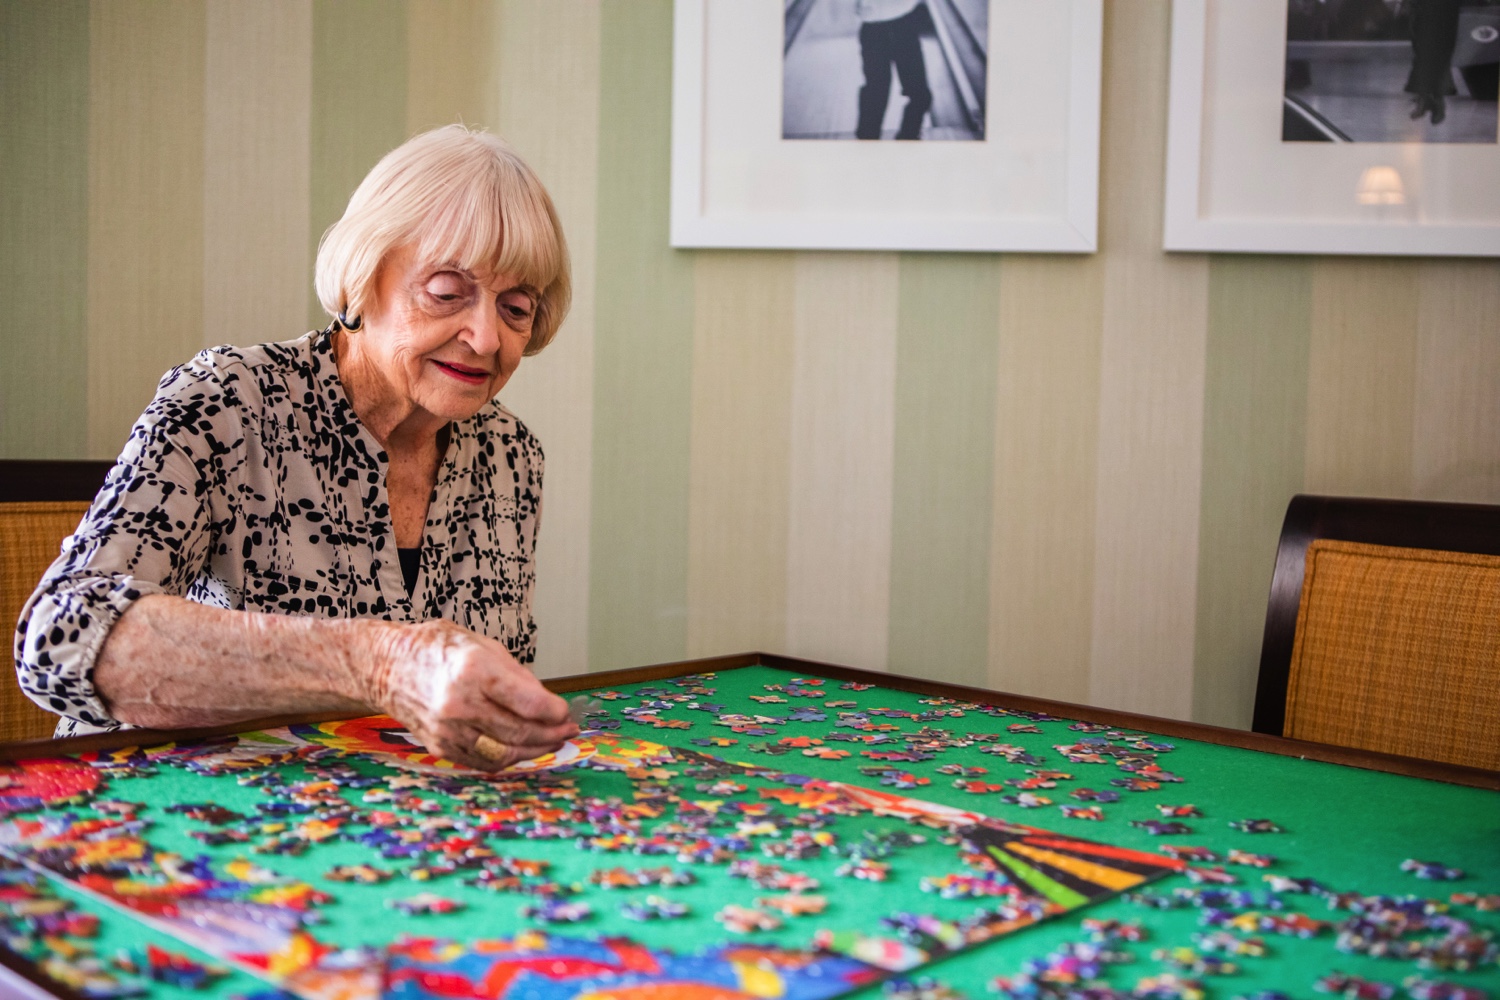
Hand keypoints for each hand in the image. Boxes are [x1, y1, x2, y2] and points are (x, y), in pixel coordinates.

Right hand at [361, 618, 578, 770]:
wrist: (386, 666)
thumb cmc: (437, 649)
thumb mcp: (483, 645)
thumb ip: (517, 676)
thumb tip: (548, 704)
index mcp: (474, 669)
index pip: (527, 702)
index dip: (554, 712)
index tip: (565, 712)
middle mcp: (459, 703)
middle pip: (519, 731)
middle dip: (551, 734)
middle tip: (568, 730)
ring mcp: (447, 729)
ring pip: (504, 753)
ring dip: (534, 750)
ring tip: (552, 742)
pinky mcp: (439, 746)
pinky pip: (483, 762)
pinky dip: (508, 758)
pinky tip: (523, 749)